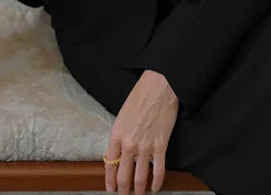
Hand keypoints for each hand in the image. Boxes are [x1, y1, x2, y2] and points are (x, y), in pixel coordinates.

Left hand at [105, 70, 178, 194]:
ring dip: (139, 191)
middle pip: (123, 176)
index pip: (109, 165)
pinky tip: (155, 188)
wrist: (158, 86)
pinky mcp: (161, 146)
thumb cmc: (140, 96)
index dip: (110, 181)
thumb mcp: (122, 116)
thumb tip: (121, 154)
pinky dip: (157, 184)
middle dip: (123, 191)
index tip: (111, 189)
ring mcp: (145, 147)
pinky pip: (158, 171)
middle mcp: (129, 144)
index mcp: (116, 134)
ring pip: (140, 179)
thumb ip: (120, 136)